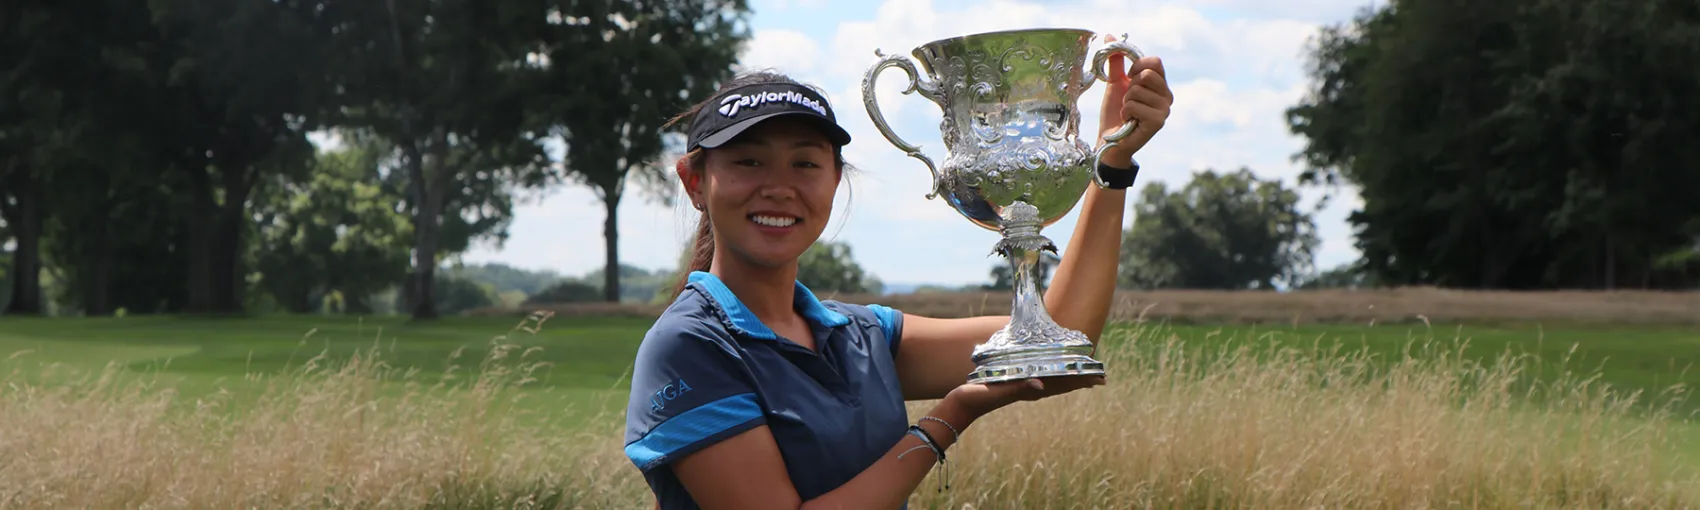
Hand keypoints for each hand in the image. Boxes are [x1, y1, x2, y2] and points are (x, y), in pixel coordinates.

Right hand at [943, 374, 1105, 421]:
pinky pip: (1036, 375)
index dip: (1081, 381)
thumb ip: (1018, 387)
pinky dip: (1048, 372)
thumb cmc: (978, 398)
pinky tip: (1049, 369)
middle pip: (1060, 382)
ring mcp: (1021, 386)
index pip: (1061, 385)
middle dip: (1079, 378)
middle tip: (1099, 373)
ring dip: (1066, 375)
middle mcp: (1029, 388)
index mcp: (1030, 390)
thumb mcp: (998, 392)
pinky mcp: (1011, 382)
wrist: (960, 406)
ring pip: (1051, 379)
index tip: (1100, 378)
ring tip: (1081, 370)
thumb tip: (1041, 384)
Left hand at [1097, 34, 1172, 166]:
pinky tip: (1129, 121)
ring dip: (1125, 101)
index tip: (1128, 78)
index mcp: (1160, 85)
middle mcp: (1167, 96)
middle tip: (1128, 99)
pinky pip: (1134, 105)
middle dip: (1129, 86)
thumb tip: (1109, 36)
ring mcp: (1165, 110)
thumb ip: (1116, 61)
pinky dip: (1125, 112)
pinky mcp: (1158, 122)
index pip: (1155, 62)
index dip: (1137, 66)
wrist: (1109, 140)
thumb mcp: (1115, 83)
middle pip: (1147, 74)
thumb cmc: (1114, 113)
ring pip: (1137, 90)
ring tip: (1128, 112)